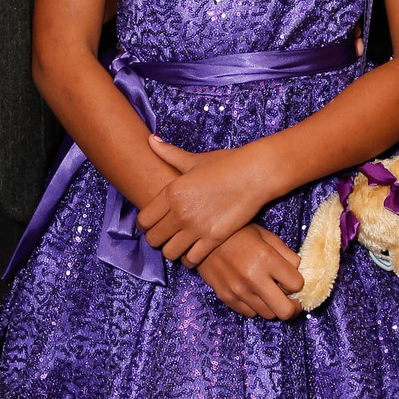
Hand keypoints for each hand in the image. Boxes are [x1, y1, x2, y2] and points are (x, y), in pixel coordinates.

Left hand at [137, 137, 276, 265]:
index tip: (151, 225)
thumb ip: (169, 153)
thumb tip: (151, 139)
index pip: (143, 220)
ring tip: (179, 245)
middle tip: (165, 236)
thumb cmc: (225, 164)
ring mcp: (196, 227)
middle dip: (156, 239)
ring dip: (172, 251)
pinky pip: (191, 260)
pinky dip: (189, 259)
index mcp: (171, 192)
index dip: (144, 226)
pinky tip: (193, 252)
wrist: (255, 174)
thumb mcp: (194, 160)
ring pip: (169, 253)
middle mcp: (180, 212)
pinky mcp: (213, 238)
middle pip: (153, 239)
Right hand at [197, 226, 303, 318]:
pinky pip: (250, 313)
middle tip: (292, 301)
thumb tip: (299, 272)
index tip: (293, 280)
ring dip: (273, 306)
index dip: (298, 283)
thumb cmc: (237, 234)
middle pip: (285, 311)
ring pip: (268, 315)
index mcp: (267, 258)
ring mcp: (239, 291)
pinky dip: (256, 306)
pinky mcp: (226, 298)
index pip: (297, 285)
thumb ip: (286, 254)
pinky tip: (253, 293)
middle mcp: (254, 278)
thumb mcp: (266, 235)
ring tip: (269, 293)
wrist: (202, 239)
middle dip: (293, 307)